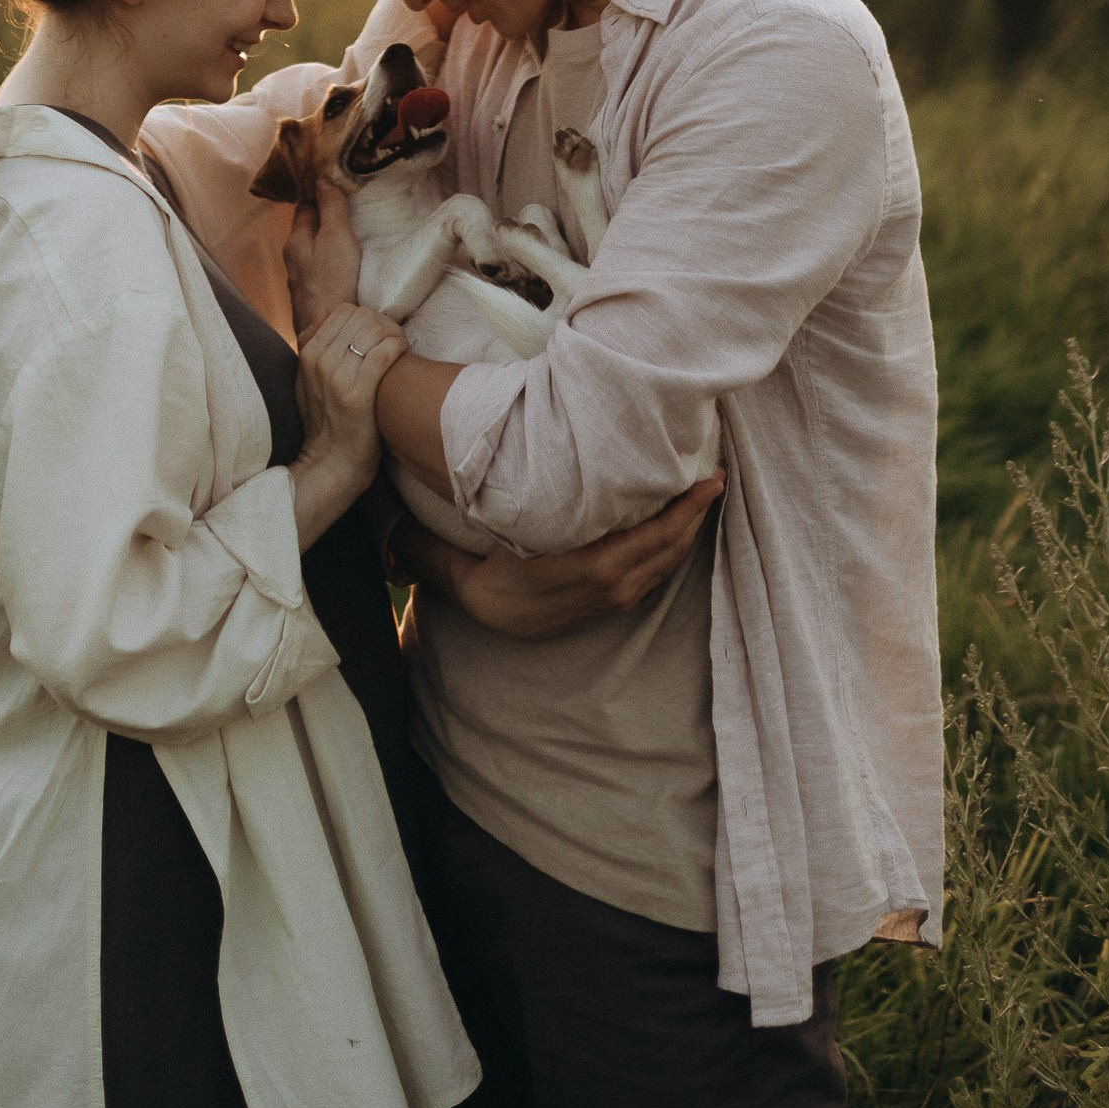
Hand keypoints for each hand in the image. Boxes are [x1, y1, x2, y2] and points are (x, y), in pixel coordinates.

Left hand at [284, 181, 361, 339]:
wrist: (328, 330)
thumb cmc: (333, 281)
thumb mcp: (336, 237)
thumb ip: (330, 208)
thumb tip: (321, 180)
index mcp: (295, 241)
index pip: (304, 207)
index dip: (318, 195)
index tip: (335, 186)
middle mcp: (292, 260)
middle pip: (306, 230)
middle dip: (322, 219)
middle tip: (346, 209)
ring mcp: (300, 281)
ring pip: (311, 252)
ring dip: (325, 242)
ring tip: (347, 235)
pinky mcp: (311, 298)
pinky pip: (318, 271)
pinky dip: (328, 262)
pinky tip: (342, 266)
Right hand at [289, 305, 404, 545]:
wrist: (331, 464)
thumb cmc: (327, 422)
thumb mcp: (307, 380)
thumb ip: (313, 344)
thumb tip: (327, 313)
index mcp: (306, 354)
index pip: (342, 311)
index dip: (366, 316)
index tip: (378, 332)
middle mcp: (318, 362)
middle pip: (360, 316)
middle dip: (383, 323)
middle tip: (394, 339)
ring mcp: (336, 378)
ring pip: (373, 330)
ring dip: (393, 333)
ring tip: (399, 347)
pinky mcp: (357, 396)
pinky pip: (383, 353)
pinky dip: (397, 347)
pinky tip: (402, 354)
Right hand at [395, 475, 724, 639]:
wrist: (489, 628)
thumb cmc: (481, 586)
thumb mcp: (459, 567)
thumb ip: (436, 544)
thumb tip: (392, 525)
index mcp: (571, 576)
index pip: (636, 546)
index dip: (671, 519)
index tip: (696, 483)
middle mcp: (599, 590)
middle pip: (659, 553)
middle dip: (691, 519)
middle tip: (716, 479)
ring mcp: (608, 600)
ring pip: (661, 565)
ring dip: (687, 533)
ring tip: (707, 495)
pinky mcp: (611, 601)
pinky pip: (653, 574)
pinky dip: (672, 549)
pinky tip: (681, 526)